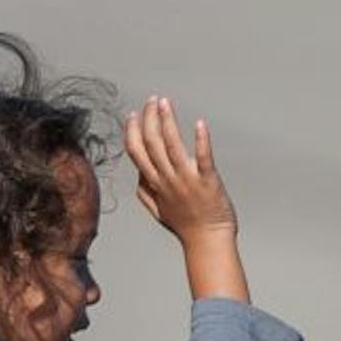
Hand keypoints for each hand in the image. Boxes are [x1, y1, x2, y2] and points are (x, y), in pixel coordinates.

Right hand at [126, 96, 235, 238]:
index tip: (134, 114)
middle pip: (151, 142)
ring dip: (167, 121)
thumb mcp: (158, 210)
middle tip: (153, 99)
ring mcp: (187, 179)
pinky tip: (200, 124)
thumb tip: (138, 173)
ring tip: (165, 102)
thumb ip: (145, 191)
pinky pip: (203, 157)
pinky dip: (201, 140)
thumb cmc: (186, 226)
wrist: (208, 241)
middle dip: (149, 117)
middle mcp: (167, 179)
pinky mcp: (208, 181)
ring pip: (171, 145)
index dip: (132, 130)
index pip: (136, 151)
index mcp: (154, 183)